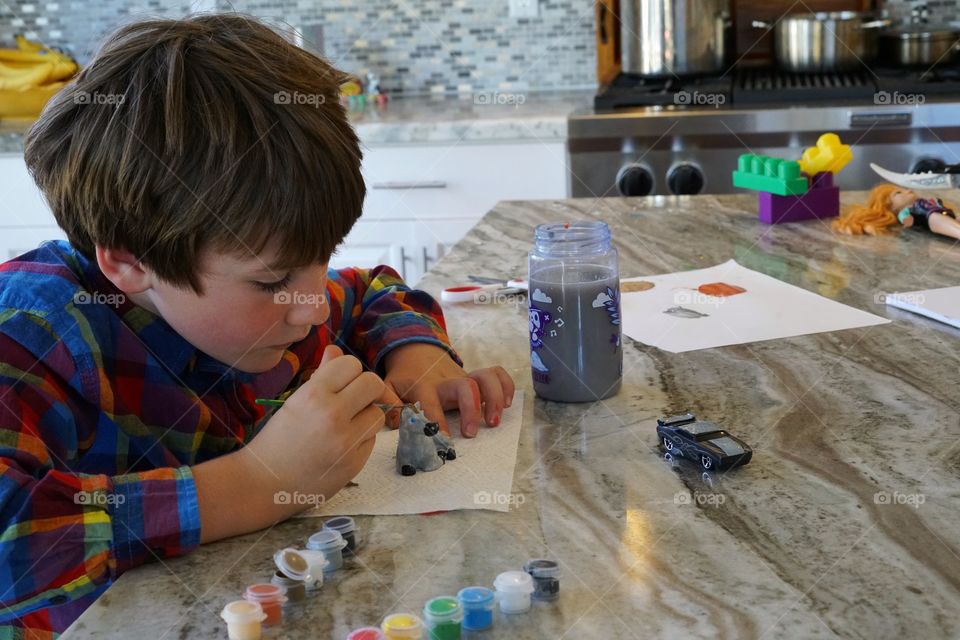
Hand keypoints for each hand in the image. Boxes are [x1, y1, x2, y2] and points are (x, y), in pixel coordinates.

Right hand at [246, 345, 387, 503]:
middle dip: (365, 389)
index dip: (349, 372)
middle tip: (352, 401)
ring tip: (345, 426)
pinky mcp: (355, 463)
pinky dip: (362, 439)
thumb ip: (320, 376)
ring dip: (366, 416)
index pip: (351, 364)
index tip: (342, 383)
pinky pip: (371, 439)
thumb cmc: (276, 440)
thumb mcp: (294, 402)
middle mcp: (332, 414)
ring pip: (378, 413)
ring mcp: (346, 441)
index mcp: (313, 394)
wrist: (263, 484)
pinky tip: (342, 446)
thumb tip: (336, 350)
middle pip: (373, 383)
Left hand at [383, 343, 514, 437]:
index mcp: (425, 386)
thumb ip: (390, 403)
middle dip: (472, 410)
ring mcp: (465, 376)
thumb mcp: (389, 386)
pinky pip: (497, 373)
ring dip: (495, 399)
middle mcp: (448, 380)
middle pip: (466, 386)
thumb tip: (395, 423)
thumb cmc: (405, 376)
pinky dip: (506, 386)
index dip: (438, 423)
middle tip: (471, 433)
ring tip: (494, 422)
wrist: (416, 350)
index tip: (444, 442)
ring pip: (486, 377)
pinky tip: (507, 404)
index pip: (431, 404)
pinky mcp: (476, 376)